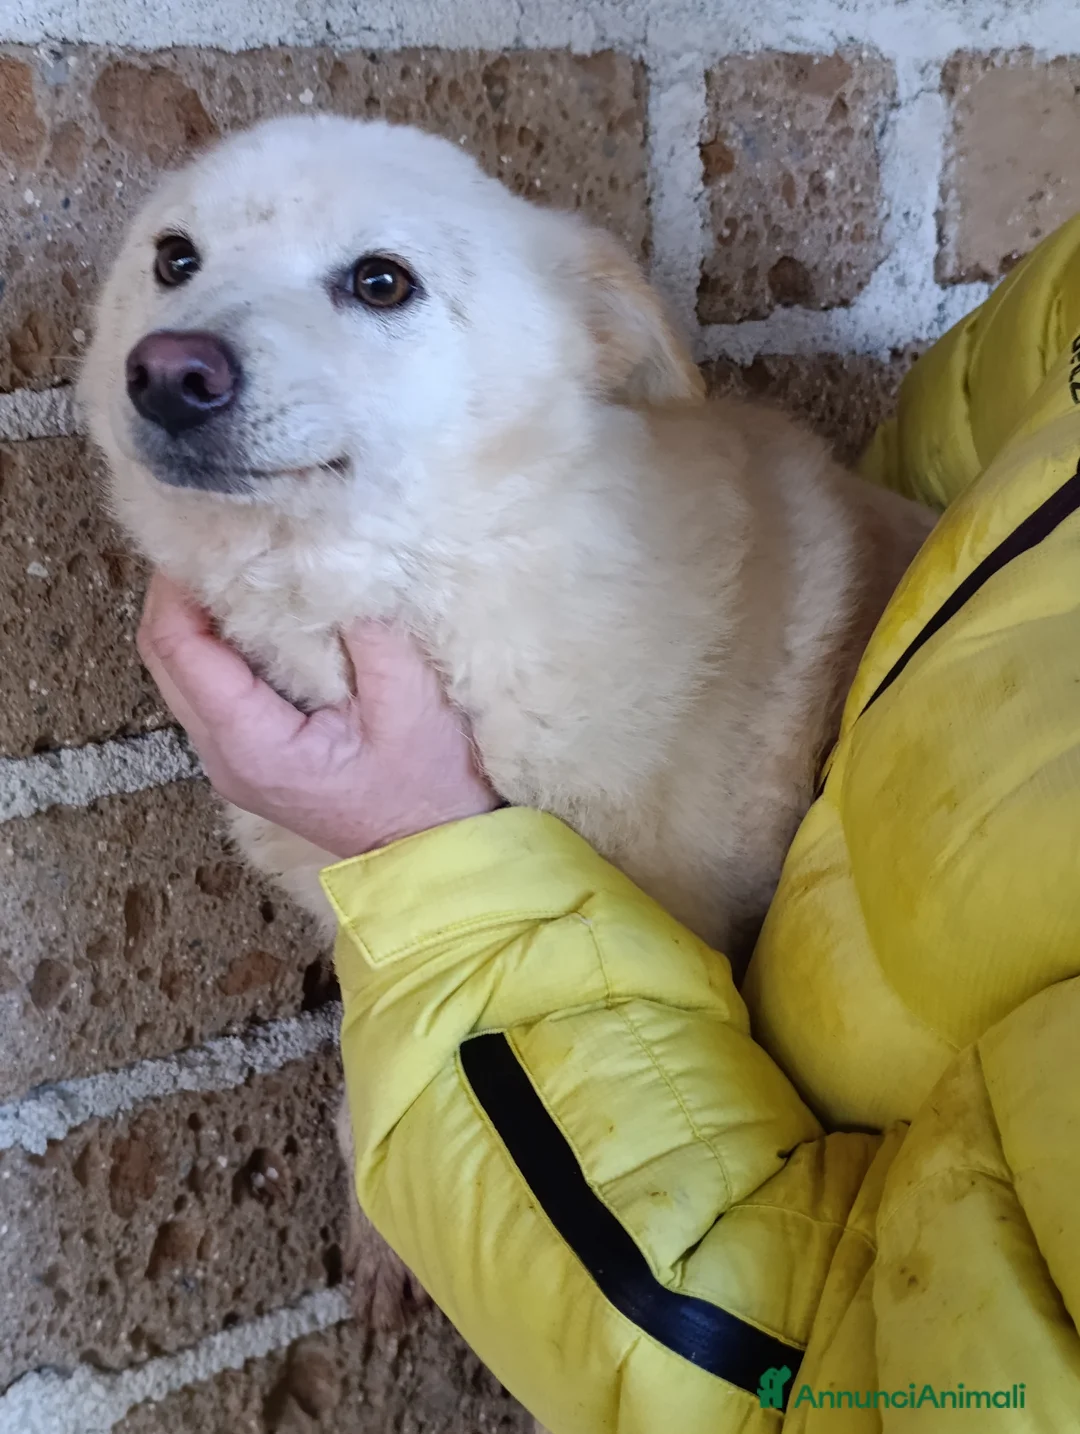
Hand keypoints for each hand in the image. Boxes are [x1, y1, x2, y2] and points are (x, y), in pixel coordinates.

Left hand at [137, 573, 500, 858]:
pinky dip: (222, 645)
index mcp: (251, 744)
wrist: (438, 858)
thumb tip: (333, 561)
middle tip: (220, 538)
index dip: (179, 582)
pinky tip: (262, 613)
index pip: (179, 646)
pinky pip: (214, 689)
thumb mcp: (410, 699)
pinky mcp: (253, 757)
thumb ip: (367, 627)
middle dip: (180, 592)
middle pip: (165, 656)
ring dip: (201, 617)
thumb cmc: (429, 790)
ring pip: (184, 672)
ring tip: (242, 567)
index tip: (206, 531)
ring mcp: (233, 760)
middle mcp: (224, 756)